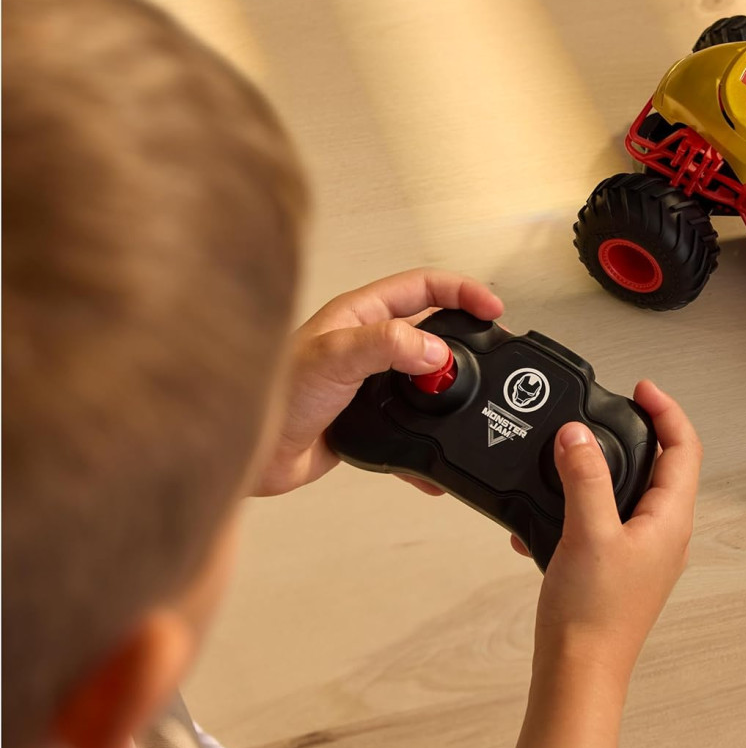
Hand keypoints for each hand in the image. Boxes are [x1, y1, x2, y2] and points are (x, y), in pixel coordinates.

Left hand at [253, 269, 502, 495]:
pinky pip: (410, 427)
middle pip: (431, 330)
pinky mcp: (367, 422)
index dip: (461, 292)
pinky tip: (437, 459)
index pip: (423, 287)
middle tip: (494, 352)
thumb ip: (387, 347)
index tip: (492, 309)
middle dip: (465, 339)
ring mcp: (368, 383)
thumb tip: (438, 353)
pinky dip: (428, 444)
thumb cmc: (273, 395)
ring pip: (424, 380)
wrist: (249, 453)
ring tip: (472, 403)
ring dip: (449, 392)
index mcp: (359, 315)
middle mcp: (366, 345)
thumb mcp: (334, 357)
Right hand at [503, 381, 699, 747]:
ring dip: (598, 472)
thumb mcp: (588, 533)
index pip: (685, 449)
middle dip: (632, 435)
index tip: (641, 389)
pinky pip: (601, 523)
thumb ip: (584, 477)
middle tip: (607, 412)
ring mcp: (641, 555)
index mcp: (671, 521)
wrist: (578, 674)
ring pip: (628, 495)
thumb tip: (577, 435)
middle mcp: (664, 536)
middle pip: (660, 468)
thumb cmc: (593, 617)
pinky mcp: (616, 570)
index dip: (667, 411)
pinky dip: (577, 509)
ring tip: (568, 459)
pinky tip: (542, 520)